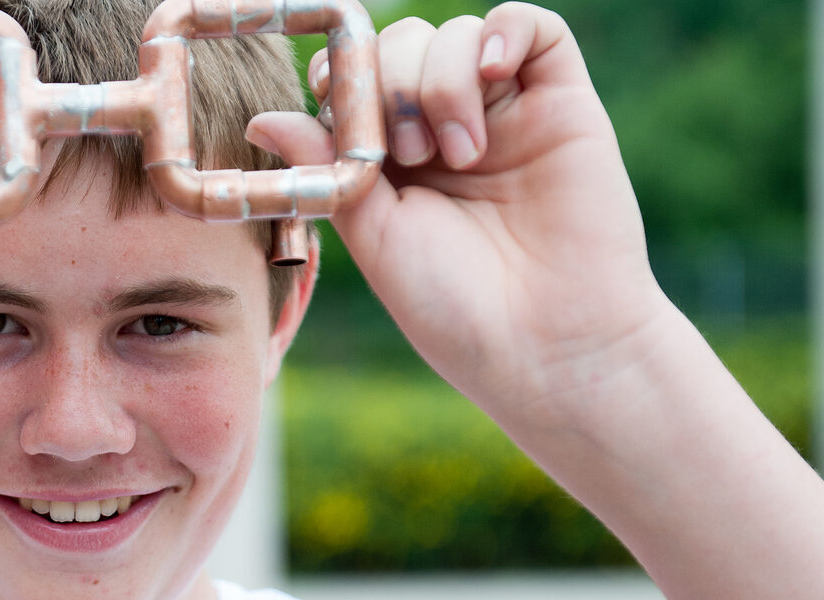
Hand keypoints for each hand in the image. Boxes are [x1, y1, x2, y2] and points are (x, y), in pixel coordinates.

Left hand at [248, 3, 673, 431]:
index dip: (340, 81)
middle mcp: (446, 130)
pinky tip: (490, 72)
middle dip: (388, 83)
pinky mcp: (563, 104)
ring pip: (456, 33)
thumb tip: (260, 118)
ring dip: (438, 79)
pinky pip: (533, 26)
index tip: (343, 126)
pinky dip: (503, 30)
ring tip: (460, 155)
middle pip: (399, 44)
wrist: (548, 343)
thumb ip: (327, 167)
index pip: (353, 80)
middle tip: (408, 156)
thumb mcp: (373, 236)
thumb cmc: (456, 307)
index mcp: (393, 162)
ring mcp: (504, 113)